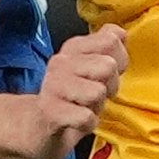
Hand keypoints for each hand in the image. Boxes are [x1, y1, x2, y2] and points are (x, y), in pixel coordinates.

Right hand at [21, 22, 129, 158]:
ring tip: (84, 107)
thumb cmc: (71, 97)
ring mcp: (53, 85)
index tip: (106, 74)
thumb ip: (106, 46)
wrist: (38, 126)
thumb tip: (119, 32)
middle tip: (95, 95)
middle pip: (108, 66)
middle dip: (109, 86)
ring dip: (97, 106)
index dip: (120, 61)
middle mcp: (61, 62)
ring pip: (97, 92)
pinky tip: (77, 122)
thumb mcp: (91, 67)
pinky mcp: (50, 110)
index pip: (111, 40)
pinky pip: (86, 117)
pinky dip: (88, 124)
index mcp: (73, 48)